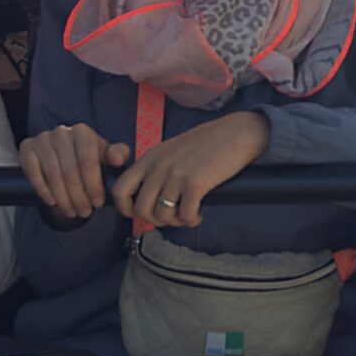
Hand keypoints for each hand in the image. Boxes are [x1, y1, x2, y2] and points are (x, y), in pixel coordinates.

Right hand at [20, 124, 129, 222]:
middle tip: (85, 212)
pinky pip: (33, 172)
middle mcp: (61, 132)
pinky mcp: (27, 148)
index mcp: (83, 132)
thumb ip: (118, 155)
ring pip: (53, 175)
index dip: (93, 185)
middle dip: (79, 196)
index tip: (98, 203)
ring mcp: (42, 139)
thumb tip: (117, 158)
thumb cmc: (89, 159)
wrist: (62, 157)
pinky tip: (52, 202)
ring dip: (63, 198)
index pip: (88, 161)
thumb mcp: (106, 157)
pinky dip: (43, 190)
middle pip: (70, 171)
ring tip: (72, 211)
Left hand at [110, 111, 270, 228]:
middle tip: (170, 217)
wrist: (236, 133)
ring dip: (175, 222)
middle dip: (155, 220)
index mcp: (149, 158)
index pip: (119, 189)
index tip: (142, 213)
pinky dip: (191, 220)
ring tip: (187, 215)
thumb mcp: (172, 150)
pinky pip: (184, 215)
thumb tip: (148, 198)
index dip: (126, 209)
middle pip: (140, 209)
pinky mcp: (195, 183)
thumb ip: (157, 169)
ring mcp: (176, 175)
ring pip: (162, 215)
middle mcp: (159, 166)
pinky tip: (198, 214)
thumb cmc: (208, 143)